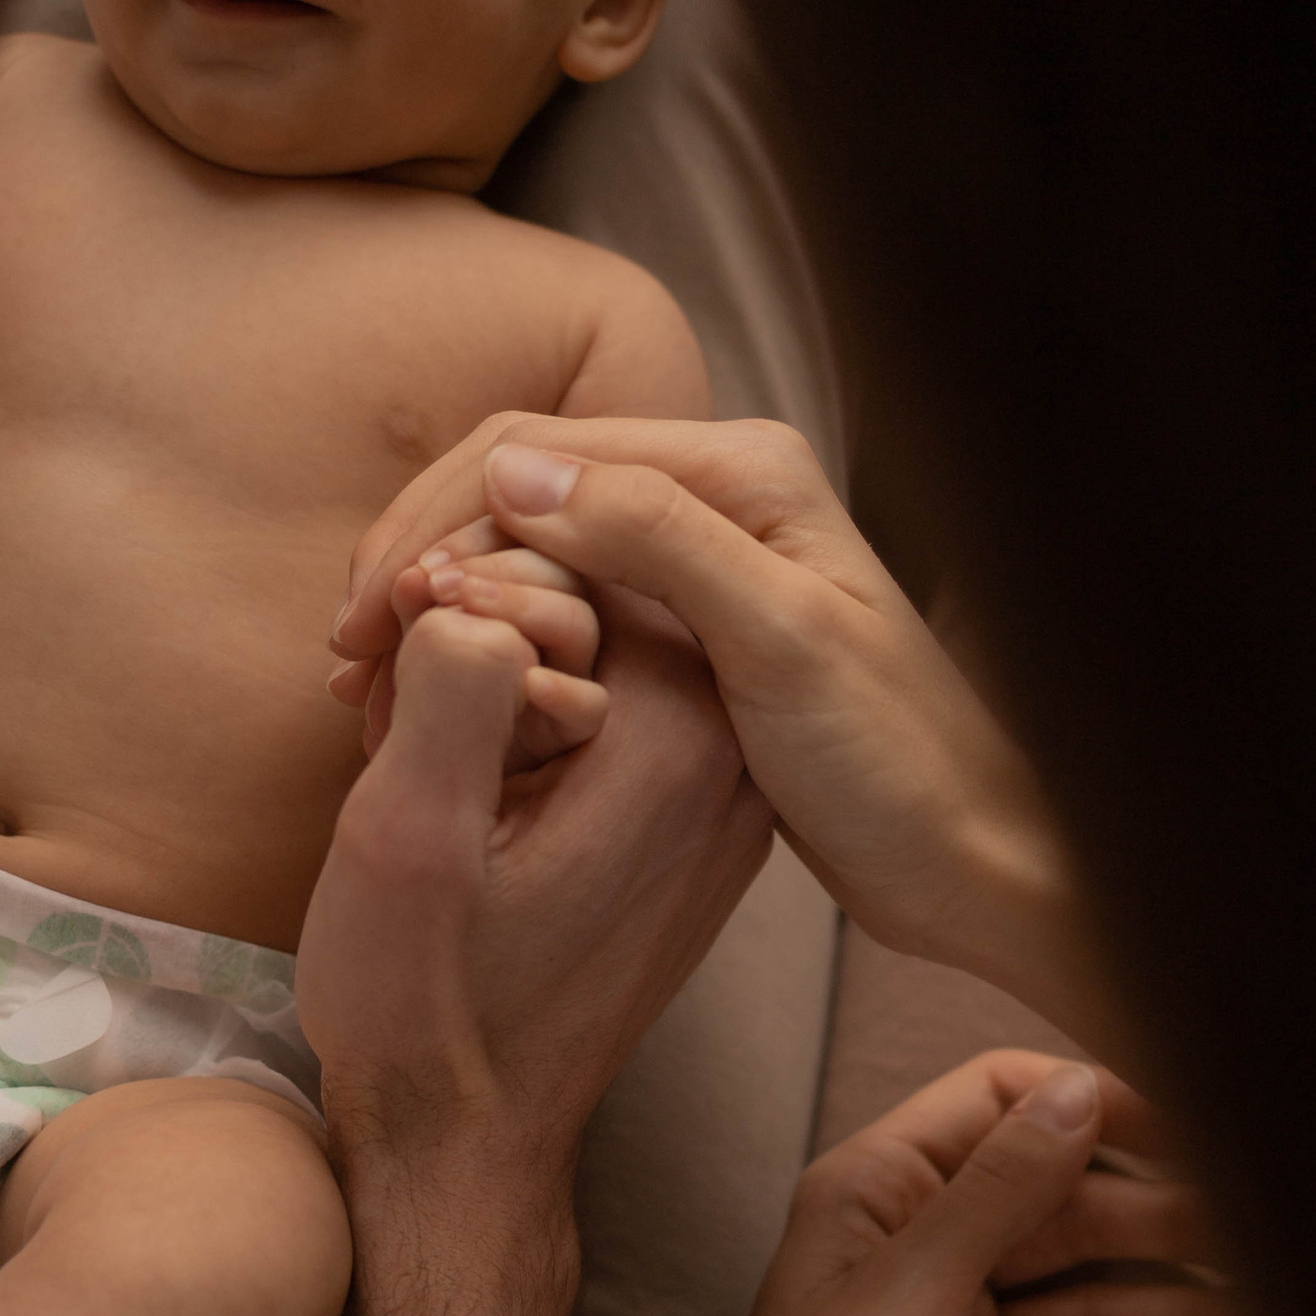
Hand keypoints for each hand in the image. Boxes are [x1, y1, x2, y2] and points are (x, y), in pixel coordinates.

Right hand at [297, 585, 771, 1188]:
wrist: (466, 1149)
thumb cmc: (427, 1010)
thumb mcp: (411, 840)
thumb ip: (454, 682)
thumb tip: (466, 582)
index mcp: (681, 737)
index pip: (580, 542)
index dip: (451, 565)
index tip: (363, 648)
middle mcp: (725, 753)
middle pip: (595, 583)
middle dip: (464, 606)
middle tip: (362, 685)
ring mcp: (713, 792)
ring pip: (590, 644)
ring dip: (476, 660)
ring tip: (387, 733)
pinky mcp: (680, 824)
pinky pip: (599, 713)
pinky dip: (510, 715)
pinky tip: (438, 775)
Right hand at [327, 412, 1092, 1033]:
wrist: (974, 865)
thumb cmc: (898, 767)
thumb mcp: (777, 648)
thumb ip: (659, 542)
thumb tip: (518, 468)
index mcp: (743, 471)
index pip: (540, 450)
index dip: (434, 525)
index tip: (360, 618)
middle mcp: (725, 495)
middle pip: (526, 487)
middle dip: (423, 558)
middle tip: (342, 657)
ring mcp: (709, 564)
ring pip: (536, 549)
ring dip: (447, 604)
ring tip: (368, 685)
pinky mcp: (699, 632)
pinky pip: (568, 607)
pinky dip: (495, 641)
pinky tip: (444, 698)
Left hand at [608, 1049, 1259, 1315]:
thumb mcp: (904, 1289)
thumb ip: (998, 1190)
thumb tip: (1076, 1092)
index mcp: (881, 1198)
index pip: (998, 1107)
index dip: (1090, 1105)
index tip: (1187, 1124)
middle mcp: (928, 1261)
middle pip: (1069, 1210)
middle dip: (1162, 1220)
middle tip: (1254, 1231)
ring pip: (1099, 1303)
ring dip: (1180, 1308)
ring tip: (1268, 1313)